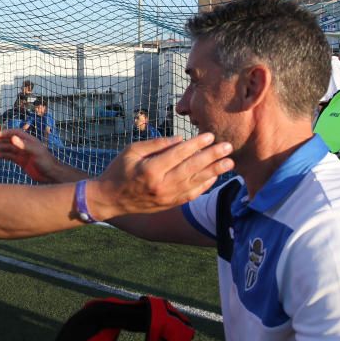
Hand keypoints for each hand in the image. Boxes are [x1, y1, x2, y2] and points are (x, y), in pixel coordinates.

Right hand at [0, 128, 61, 182]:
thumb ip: (24, 145)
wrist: (51, 175)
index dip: (7, 133)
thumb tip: (13, 138)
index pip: (16, 133)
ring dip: (1, 148)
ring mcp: (23, 154)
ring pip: (10, 149)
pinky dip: (4, 156)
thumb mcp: (35, 152)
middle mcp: (26, 146)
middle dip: (2, 140)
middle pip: (11, 140)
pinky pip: (11, 157)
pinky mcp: (22, 162)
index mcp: (30, 141)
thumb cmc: (46, 162)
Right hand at [89, 135, 233, 218]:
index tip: (210, 136)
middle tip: (228, 147)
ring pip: (195, 183)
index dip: (195, 145)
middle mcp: (161, 186)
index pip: (178, 155)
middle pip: (191, 168)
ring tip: (229, 162)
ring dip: (214, 172)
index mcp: (150, 170)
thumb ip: (156, 144)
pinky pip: (192, 194)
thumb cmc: (119, 170)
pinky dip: (204, 185)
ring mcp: (167, 198)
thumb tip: (181, 139)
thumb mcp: (132, 151)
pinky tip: (215, 176)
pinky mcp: (169, 204)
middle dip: (211, 157)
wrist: (110, 199)